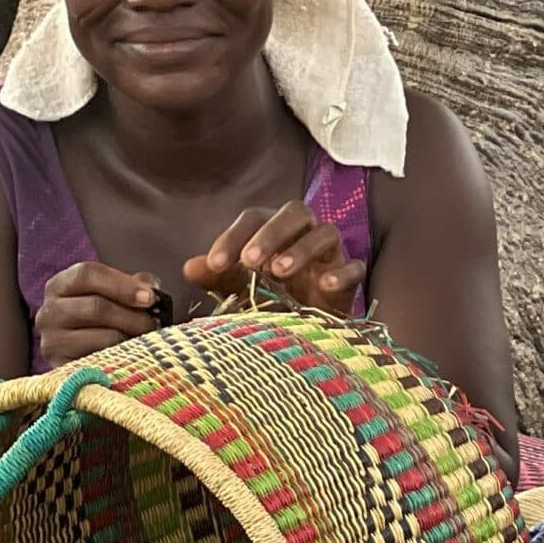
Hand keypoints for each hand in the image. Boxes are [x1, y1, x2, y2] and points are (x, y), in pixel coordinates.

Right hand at [34, 261, 168, 368]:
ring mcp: (51, 343)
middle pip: (96, 307)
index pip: (87, 274)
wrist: (77, 361)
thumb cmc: (99, 321)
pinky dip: (120, 360)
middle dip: (132, 316)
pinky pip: (98, 364)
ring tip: (147, 341)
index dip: (122, 284)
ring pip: (100, 338)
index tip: (150, 298)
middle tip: (154, 323)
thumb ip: (132, 285)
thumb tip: (151, 288)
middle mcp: (48, 312)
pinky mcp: (60, 370)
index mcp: (60, 285)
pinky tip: (132, 357)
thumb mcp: (111, 295)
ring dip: (130, 339)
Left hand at [185, 202, 365, 317]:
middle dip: (271, 233)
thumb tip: (189, 267)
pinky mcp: (350, 277)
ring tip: (279, 272)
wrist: (309, 329)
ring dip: (302, 249)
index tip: (215, 264)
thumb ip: (216, 277)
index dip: (233, 237)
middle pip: (294, 213)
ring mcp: (331, 254)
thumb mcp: (239, 289)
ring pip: (325, 233)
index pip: (253, 218)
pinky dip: (342, 272)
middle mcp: (304, 233)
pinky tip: (325, 285)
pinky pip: (354, 267)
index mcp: (274, 229)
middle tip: (249, 261)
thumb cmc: (272, 299)